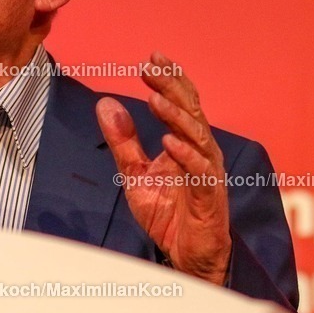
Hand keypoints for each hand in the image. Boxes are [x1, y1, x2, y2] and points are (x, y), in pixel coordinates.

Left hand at [95, 53, 230, 284]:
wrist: (186, 254)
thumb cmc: (168, 212)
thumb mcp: (134, 174)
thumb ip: (122, 141)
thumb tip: (104, 103)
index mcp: (186, 142)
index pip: (181, 102)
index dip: (169, 79)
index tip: (151, 58)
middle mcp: (202, 151)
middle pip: (191, 111)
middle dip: (172, 88)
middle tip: (151, 68)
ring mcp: (208, 173)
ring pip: (197, 137)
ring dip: (176, 118)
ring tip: (154, 101)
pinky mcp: (209, 197)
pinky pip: (200, 172)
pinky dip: (186, 156)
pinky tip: (169, 142)